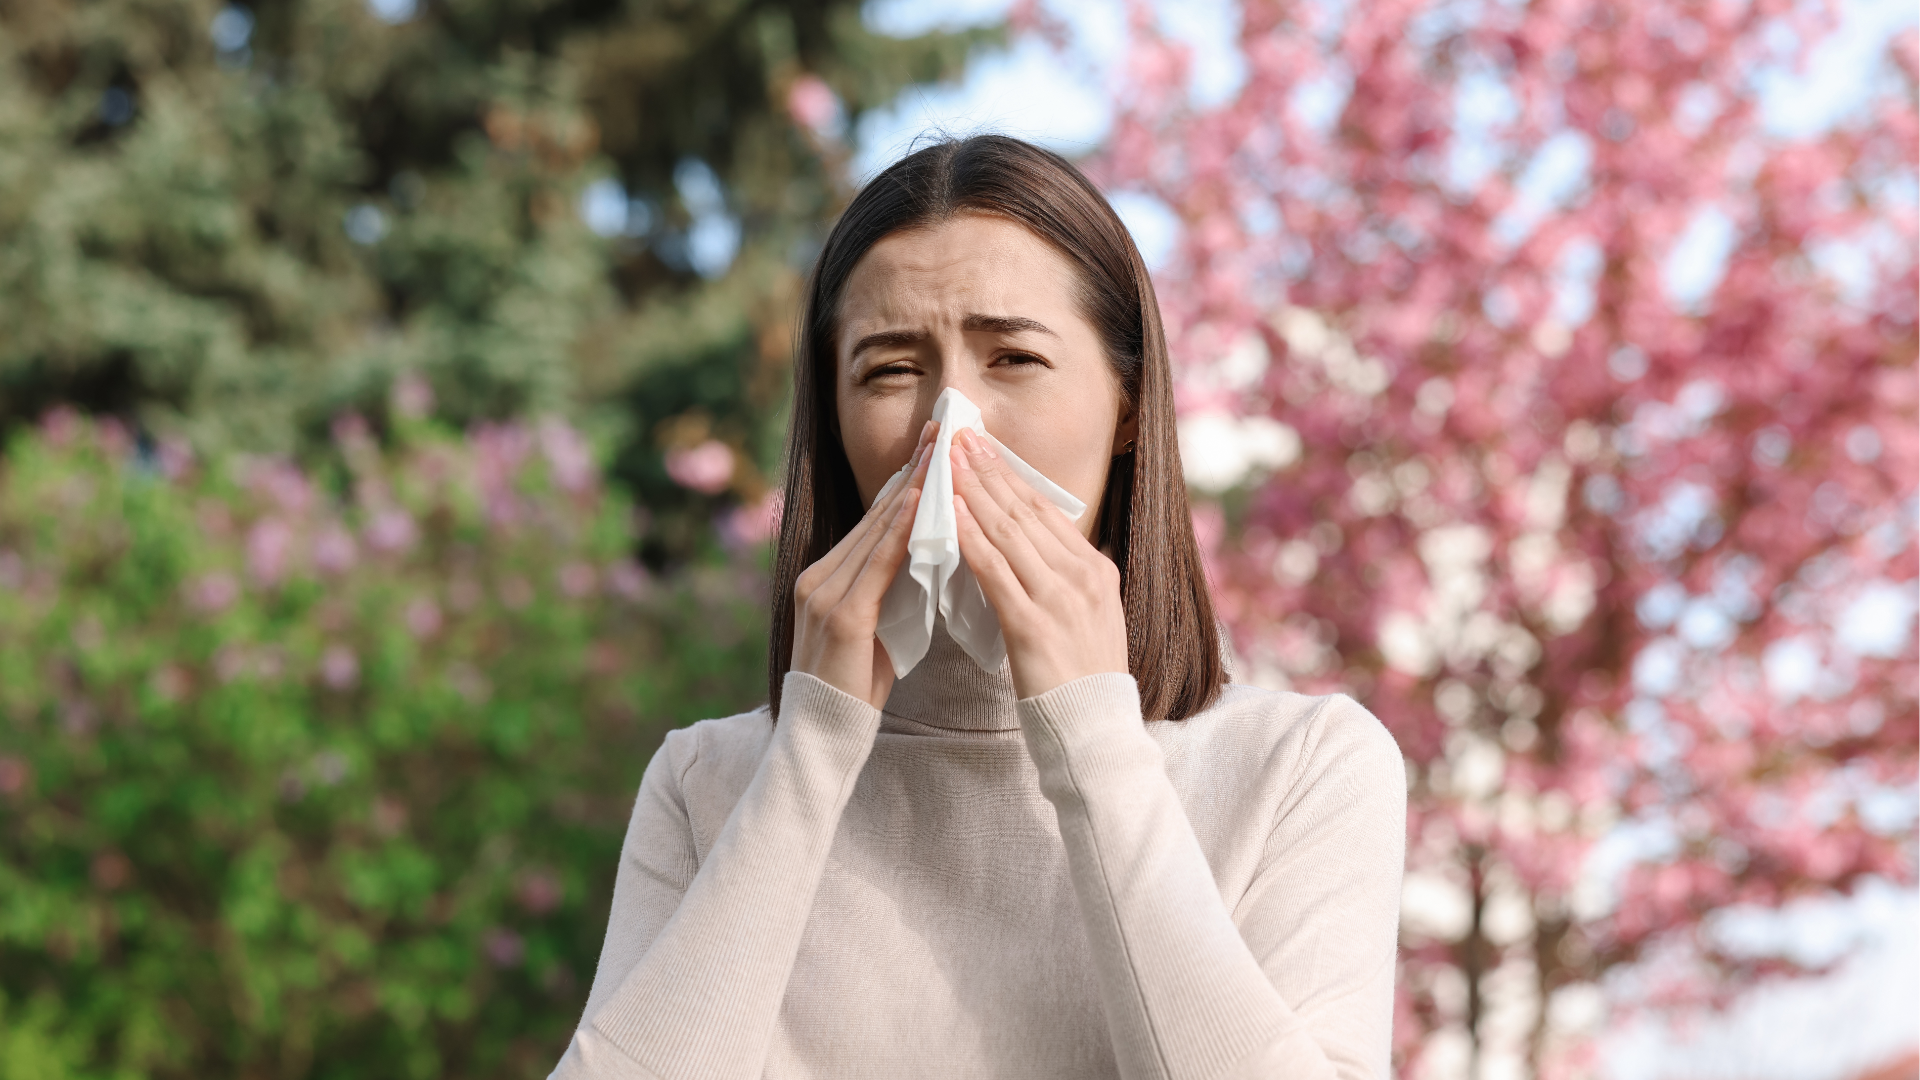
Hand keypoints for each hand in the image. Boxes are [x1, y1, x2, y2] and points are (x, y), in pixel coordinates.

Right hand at [790, 421, 936, 708]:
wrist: (822, 735)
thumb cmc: (857, 685)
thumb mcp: (878, 625)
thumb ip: (892, 588)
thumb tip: (931, 553)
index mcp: (827, 575)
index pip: (875, 519)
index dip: (906, 480)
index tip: (934, 445)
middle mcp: (819, 575)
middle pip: (874, 513)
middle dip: (912, 469)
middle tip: (942, 428)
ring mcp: (824, 593)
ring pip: (876, 531)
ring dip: (912, 489)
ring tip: (941, 452)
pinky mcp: (839, 616)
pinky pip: (877, 565)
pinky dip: (901, 532)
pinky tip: (923, 506)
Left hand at [949, 428, 1128, 698]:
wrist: (1094, 731)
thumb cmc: (1083, 679)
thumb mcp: (1090, 616)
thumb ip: (1067, 579)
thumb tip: (1040, 546)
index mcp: (1097, 570)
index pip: (1046, 511)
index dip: (1010, 476)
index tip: (983, 448)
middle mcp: (1082, 577)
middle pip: (1025, 512)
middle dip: (987, 471)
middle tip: (958, 437)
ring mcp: (1059, 599)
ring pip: (1008, 533)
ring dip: (972, 493)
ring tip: (946, 463)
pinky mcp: (1033, 626)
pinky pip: (995, 572)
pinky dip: (969, 539)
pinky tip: (949, 516)